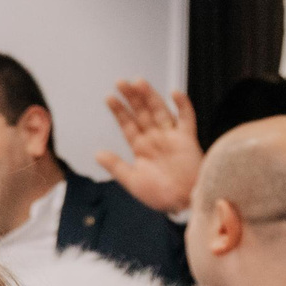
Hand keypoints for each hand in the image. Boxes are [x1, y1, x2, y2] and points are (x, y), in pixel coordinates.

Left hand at [96, 79, 202, 213]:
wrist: (183, 204)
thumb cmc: (160, 195)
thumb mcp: (133, 181)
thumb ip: (116, 166)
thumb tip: (97, 154)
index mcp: (141, 148)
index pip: (127, 124)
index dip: (119, 111)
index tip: (109, 97)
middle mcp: (155, 138)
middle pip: (142, 113)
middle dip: (132, 98)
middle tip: (120, 82)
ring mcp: (171, 137)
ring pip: (160, 111)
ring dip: (150, 96)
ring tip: (138, 82)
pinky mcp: (188, 140)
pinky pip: (186, 119)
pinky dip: (182, 106)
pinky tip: (174, 93)